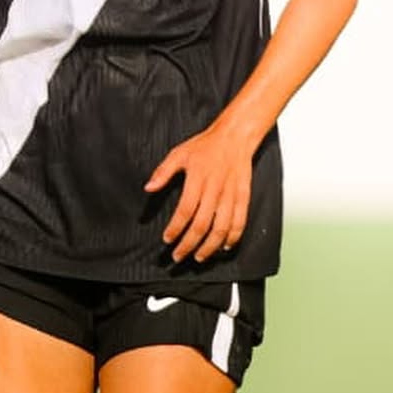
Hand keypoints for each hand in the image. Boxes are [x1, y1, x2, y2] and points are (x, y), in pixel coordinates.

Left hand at [144, 120, 252, 263]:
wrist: (235, 136)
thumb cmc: (206, 145)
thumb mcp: (179, 153)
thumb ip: (163, 172)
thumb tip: (148, 188)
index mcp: (198, 178)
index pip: (185, 210)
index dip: (175, 228)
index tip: (167, 239)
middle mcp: (215, 188)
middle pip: (202, 224)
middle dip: (188, 244)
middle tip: (178, 256)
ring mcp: (231, 193)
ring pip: (221, 227)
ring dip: (209, 247)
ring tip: (198, 257)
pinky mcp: (243, 195)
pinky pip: (240, 221)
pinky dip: (233, 237)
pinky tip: (224, 246)